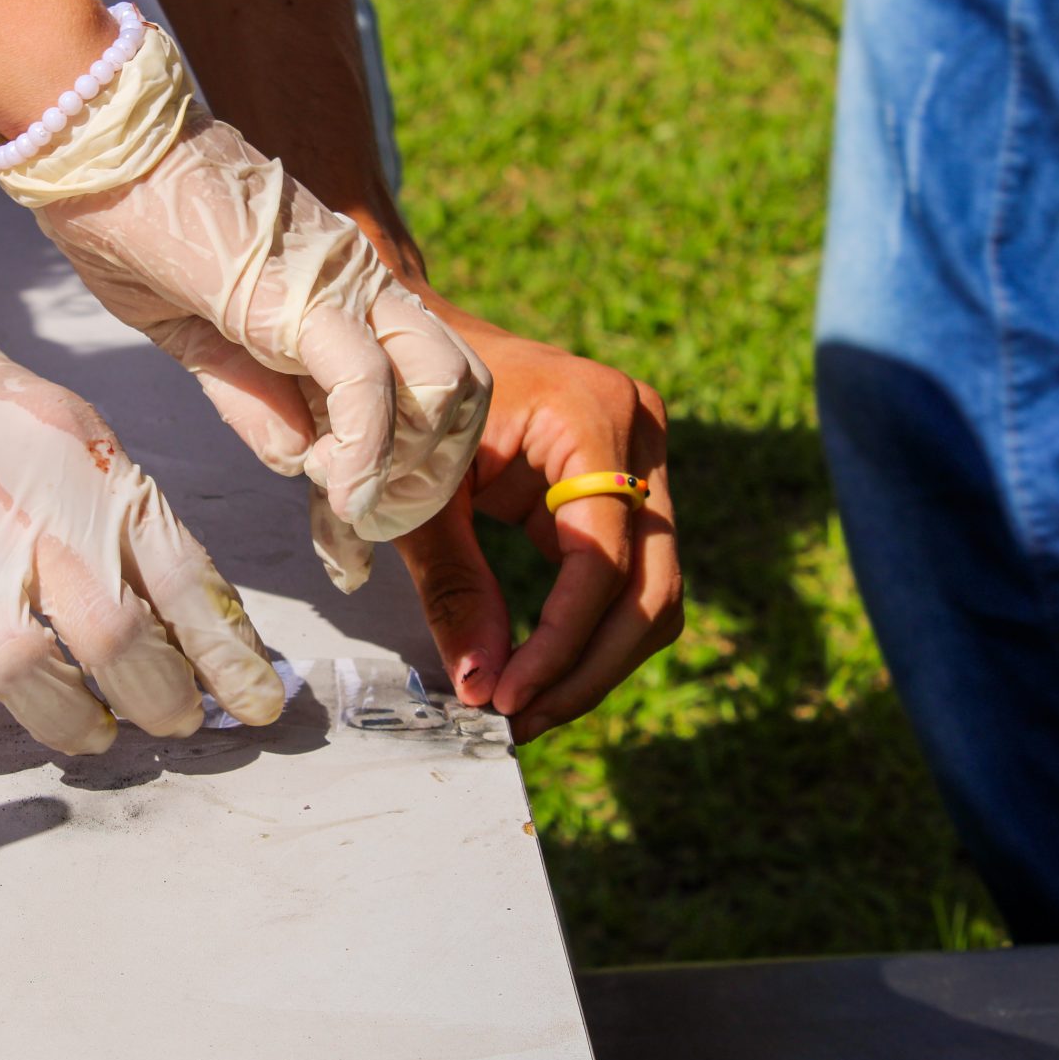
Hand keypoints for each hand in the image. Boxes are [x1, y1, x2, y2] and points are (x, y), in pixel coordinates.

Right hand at [0, 21, 488, 592]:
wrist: (96, 141)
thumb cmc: (129, 222)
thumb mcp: (191, 331)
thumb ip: (247, 393)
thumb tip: (292, 461)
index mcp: (337, 291)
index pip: (412, 387)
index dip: (398, 470)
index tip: (353, 536)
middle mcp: (361, 284)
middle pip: (458, 385)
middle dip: (428, 473)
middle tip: (367, 527)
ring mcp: (344, 285)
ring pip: (440, 386)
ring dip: (407, 466)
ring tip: (350, 509)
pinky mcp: (308, 297)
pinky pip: (366, 388)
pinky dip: (362, 455)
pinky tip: (334, 496)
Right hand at [0, 223, 286, 753]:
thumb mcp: (63, 431)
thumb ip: (119, 518)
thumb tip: (181, 620)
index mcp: (89, 472)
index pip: (185, 582)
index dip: (229, 658)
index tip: (257, 705)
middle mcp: (32, 520)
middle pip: (123, 647)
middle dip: (163, 703)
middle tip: (170, 723)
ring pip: (40, 687)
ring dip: (74, 725)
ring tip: (85, 726)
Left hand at [391, 290, 681, 743]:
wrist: (409, 340)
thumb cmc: (405, 404)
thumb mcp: (416, 494)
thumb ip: (451, 586)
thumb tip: (480, 684)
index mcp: (591, 414)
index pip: (602, 558)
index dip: (561, 641)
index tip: (507, 696)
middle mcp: (639, 431)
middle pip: (653, 587)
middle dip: (588, 669)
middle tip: (522, 719)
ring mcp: (642, 459)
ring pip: (654, 595)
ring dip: (594, 665)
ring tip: (524, 710)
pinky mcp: (624, 490)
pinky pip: (627, 581)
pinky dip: (586, 637)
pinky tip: (535, 677)